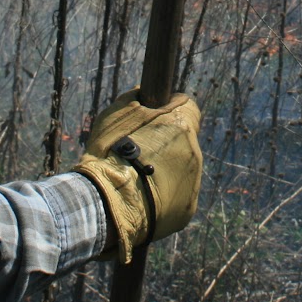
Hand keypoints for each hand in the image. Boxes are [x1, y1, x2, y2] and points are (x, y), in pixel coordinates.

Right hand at [73, 89, 201, 263]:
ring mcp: (193, 181)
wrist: (108, 200)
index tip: (155, 120)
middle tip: (140, 153)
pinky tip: (144, 199)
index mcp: (180, 124)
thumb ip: (136, 99)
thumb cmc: (111, 153)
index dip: (170, 111)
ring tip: (138, 179)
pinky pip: (178, 196)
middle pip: (184, 141)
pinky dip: (164, 196)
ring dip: (165, 170)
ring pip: (181, 169)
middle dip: (166, 143)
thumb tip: (142, 93)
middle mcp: (194, 151)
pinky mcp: (187, 208)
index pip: (187, 107)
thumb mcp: (118, 113)